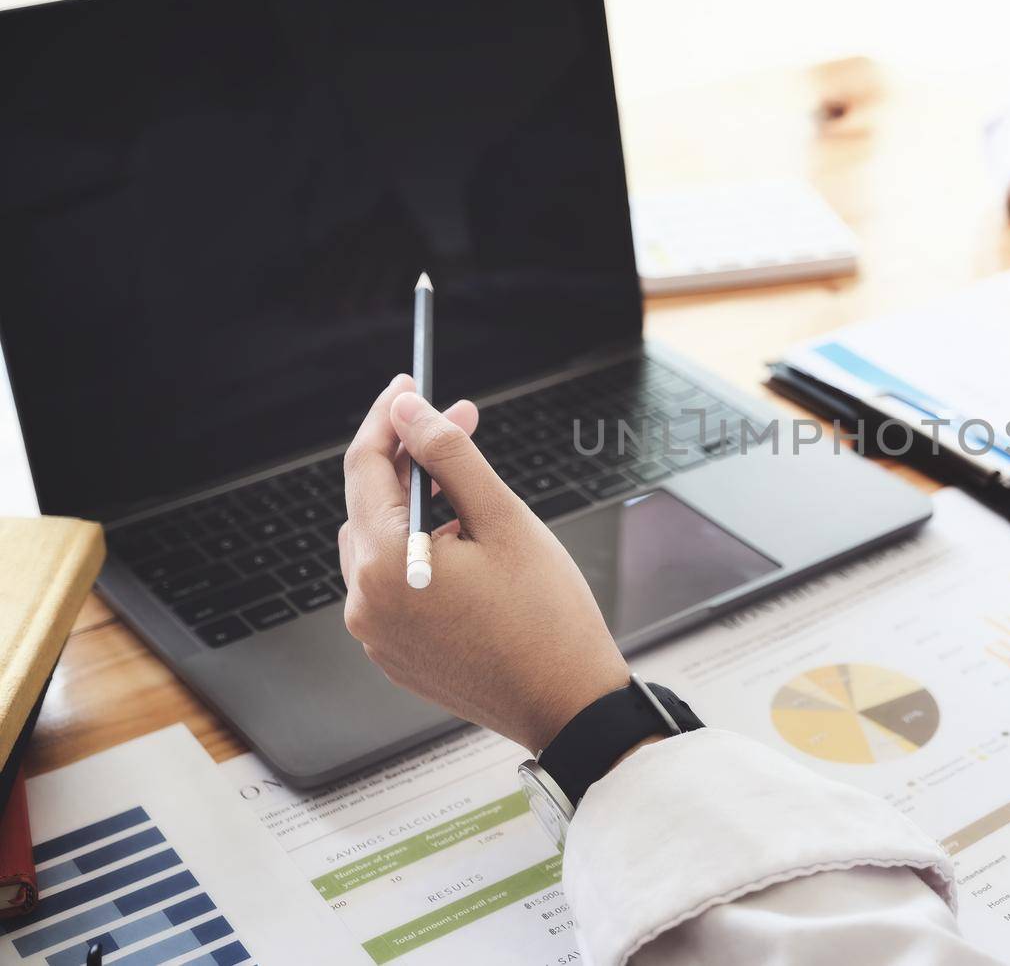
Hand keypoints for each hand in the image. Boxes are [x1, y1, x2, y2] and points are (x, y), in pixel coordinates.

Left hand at [340, 375, 628, 752]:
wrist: (566, 704)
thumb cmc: (546, 614)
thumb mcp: (503, 519)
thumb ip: (450, 456)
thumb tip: (408, 409)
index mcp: (386, 561)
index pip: (365, 464)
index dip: (388, 416)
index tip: (410, 382)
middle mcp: (364, 599)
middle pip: (368, 502)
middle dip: (410, 457)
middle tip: (462, 424)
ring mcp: (375, 633)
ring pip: (376, 542)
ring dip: (412, 507)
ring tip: (470, 499)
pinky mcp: (392, 654)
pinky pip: (389, 584)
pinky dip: (415, 553)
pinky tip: (464, 550)